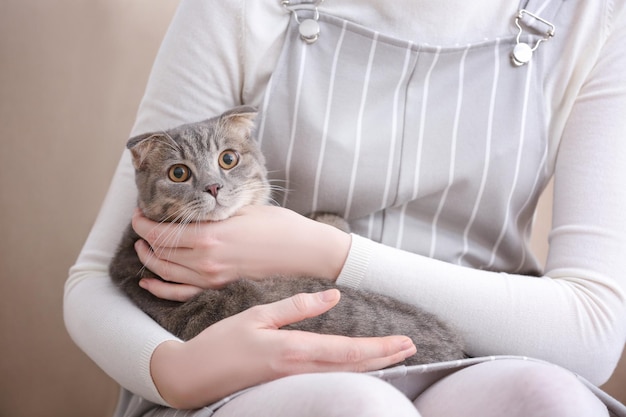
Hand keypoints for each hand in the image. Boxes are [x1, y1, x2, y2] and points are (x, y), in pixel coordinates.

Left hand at [132, 206, 351, 300]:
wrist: (303, 252)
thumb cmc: (278, 226)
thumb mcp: (242, 209)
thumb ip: (212, 212)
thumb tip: (190, 206)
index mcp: (208, 237)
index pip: (160, 232)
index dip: (142, 222)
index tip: (139, 212)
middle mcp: (205, 261)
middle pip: (160, 252)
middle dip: (143, 238)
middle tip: (141, 224)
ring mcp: (212, 279)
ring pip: (165, 273)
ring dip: (149, 259)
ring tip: (143, 247)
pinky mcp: (220, 289)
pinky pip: (180, 294)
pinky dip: (160, 288)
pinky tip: (149, 282)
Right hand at [151, 290, 416, 408]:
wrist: (193, 378)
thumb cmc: (221, 343)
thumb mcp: (257, 316)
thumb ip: (296, 308)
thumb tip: (333, 297)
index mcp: (292, 350)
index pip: (347, 351)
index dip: (379, 348)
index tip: (404, 342)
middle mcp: (298, 370)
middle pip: (353, 367)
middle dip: (384, 359)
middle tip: (410, 349)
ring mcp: (292, 382)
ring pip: (344, 376)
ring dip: (372, 366)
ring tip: (394, 357)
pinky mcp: (286, 385)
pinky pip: (329, 379)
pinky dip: (351, 372)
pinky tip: (359, 366)